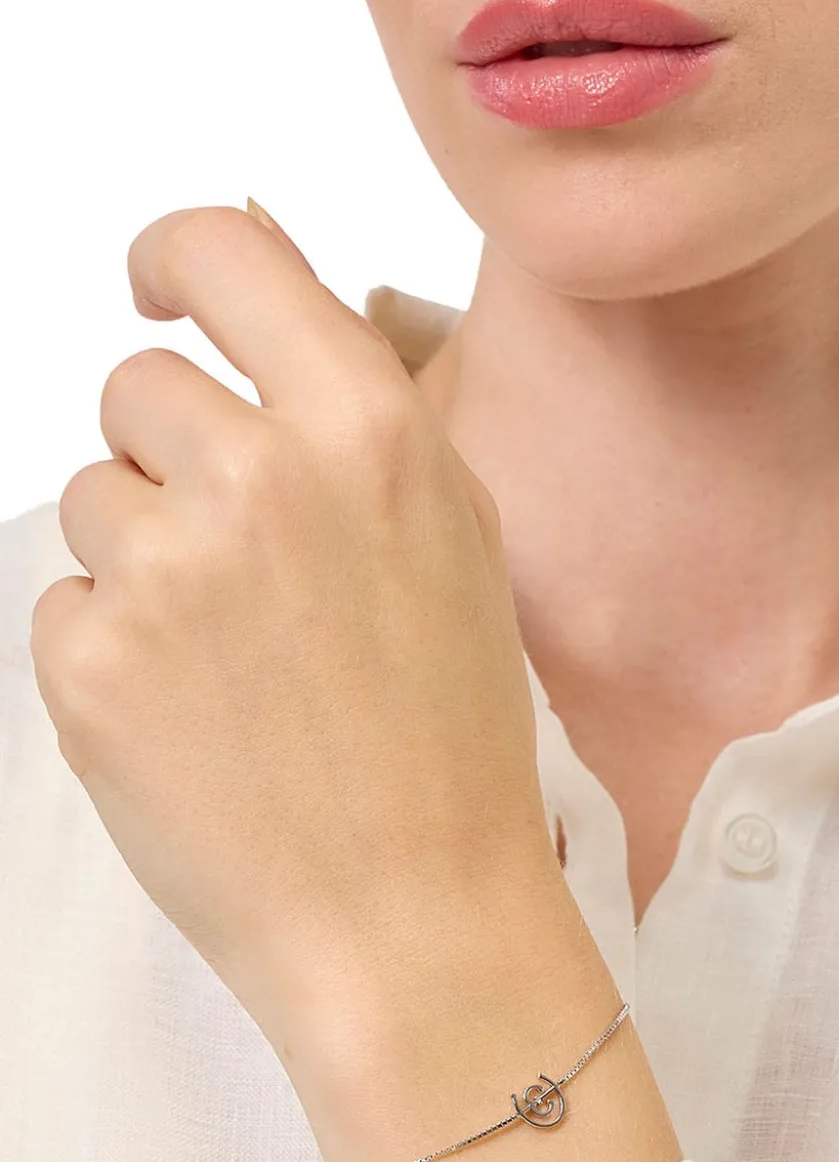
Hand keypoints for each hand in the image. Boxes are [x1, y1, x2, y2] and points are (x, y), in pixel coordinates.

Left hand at [29, 203, 556, 1063]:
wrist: (413, 914)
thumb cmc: (450, 729)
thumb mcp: (451, 526)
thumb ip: (347, 389)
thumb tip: (255, 247)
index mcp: (366, 428)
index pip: (219, 248)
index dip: (173, 256)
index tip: (157, 285)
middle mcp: (259, 477)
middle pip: (136, 386)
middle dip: (174, 454)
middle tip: (244, 559)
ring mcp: (164, 570)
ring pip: (93, 495)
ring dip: (143, 553)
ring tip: (233, 653)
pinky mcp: (86, 665)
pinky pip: (64, 599)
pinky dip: (112, 646)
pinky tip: (196, 710)